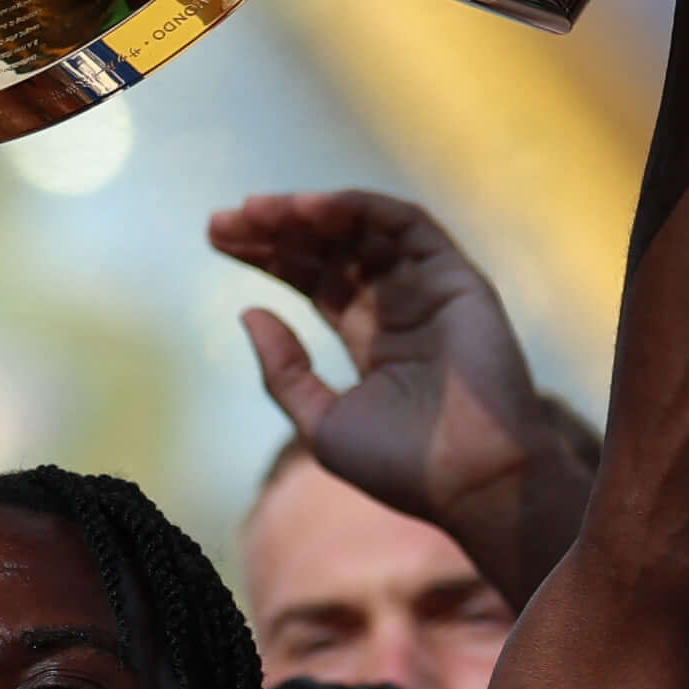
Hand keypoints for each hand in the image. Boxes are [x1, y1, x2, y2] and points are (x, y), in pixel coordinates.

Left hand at [205, 191, 579, 589]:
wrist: (471, 481)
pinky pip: (405, 225)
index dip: (267, 255)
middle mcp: (398, 306)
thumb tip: (249, 311)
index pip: (312, 279)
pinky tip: (308, 209)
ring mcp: (427, 288)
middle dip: (275, 229)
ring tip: (257, 211)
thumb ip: (285, 370)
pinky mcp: (454, 277)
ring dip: (307, 212)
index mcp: (370, 339)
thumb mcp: (322, 422)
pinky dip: (357, 208)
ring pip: (361, 229)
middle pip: (328, 249)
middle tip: (224, 220)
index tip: (217, 238)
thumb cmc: (401, 466)